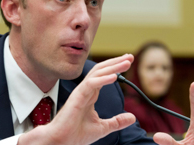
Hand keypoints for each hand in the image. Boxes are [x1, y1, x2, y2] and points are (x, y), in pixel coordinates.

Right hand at [19, 54, 135, 144]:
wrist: (61, 142)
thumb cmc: (76, 134)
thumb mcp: (103, 127)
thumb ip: (117, 121)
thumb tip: (132, 117)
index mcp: (91, 94)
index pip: (104, 75)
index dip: (116, 68)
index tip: (128, 62)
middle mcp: (86, 90)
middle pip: (102, 70)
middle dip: (116, 62)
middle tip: (130, 57)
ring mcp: (81, 92)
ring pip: (97, 73)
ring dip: (112, 67)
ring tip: (126, 63)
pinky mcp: (77, 97)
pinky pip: (90, 84)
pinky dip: (103, 79)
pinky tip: (114, 77)